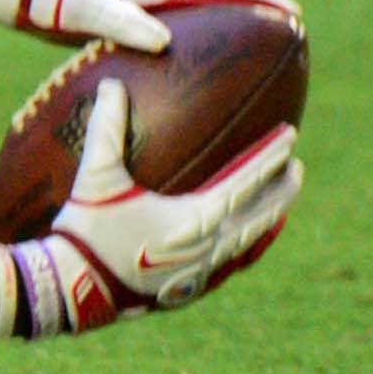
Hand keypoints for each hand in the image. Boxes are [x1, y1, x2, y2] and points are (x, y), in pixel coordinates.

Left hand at [0, 0, 299, 52]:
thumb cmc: (56, 0)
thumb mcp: (88, 11)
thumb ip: (122, 23)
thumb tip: (163, 42)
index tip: (293, 11)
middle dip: (258, 9)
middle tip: (294, 29)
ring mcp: (148, 2)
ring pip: (204, 11)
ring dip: (234, 23)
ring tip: (263, 49)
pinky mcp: (134, 17)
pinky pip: (182, 28)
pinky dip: (204, 39)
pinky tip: (204, 68)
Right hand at [0, 80, 300, 338]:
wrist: (75, 289)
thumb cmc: (88, 231)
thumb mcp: (96, 177)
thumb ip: (107, 128)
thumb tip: (114, 84)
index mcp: (196, 217)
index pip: (247, 180)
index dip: (270, 155)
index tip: (290, 135)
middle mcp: (210, 246)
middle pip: (262, 214)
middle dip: (283, 189)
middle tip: (298, 167)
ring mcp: (204, 272)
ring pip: (251, 242)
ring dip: (269, 219)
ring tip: (282, 205)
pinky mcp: (191, 289)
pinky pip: (233, 264)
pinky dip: (249, 249)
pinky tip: (248, 244)